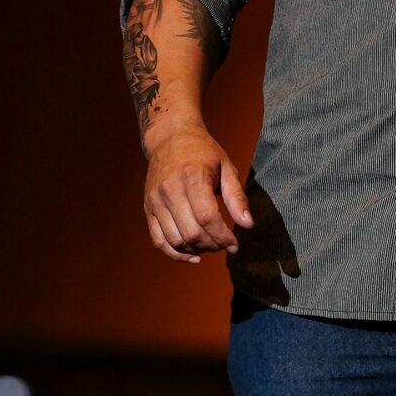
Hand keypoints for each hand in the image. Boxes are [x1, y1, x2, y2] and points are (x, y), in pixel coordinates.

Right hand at [143, 122, 253, 263]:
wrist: (170, 138)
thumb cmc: (203, 152)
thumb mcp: (226, 167)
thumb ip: (236, 197)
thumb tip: (248, 224)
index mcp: (192, 177)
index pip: (207, 217)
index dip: (223, 236)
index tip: (235, 244)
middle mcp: (170, 190)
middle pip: (191, 232)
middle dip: (212, 245)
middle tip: (224, 245)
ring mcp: (156, 200)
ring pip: (175, 239)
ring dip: (196, 250)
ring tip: (211, 246)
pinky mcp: (148, 207)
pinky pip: (158, 240)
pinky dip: (175, 253)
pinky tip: (192, 256)